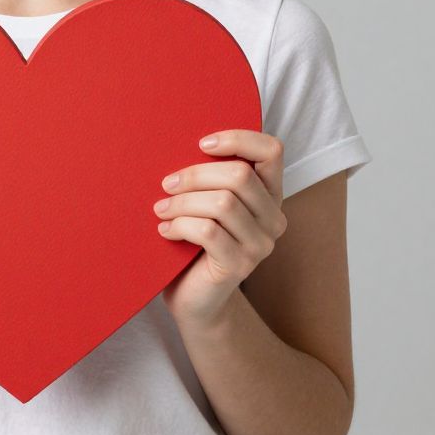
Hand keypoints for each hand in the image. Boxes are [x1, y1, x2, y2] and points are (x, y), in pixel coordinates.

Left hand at [155, 130, 286, 329]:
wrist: (194, 297)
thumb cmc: (194, 240)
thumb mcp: (205, 199)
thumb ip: (208, 175)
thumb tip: (177, 138)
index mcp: (269, 193)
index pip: (272, 151)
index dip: (238, 139)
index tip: (201, 144)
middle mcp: (273, 218)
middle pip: (239, 176)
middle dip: (195, 175)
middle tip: (167, 184)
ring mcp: (260, 244)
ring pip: (222, 203)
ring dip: (183, 202)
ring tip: (161, 209)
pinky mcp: (240, 265)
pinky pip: (208, 231)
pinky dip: (180, 225)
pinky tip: (165, 230)